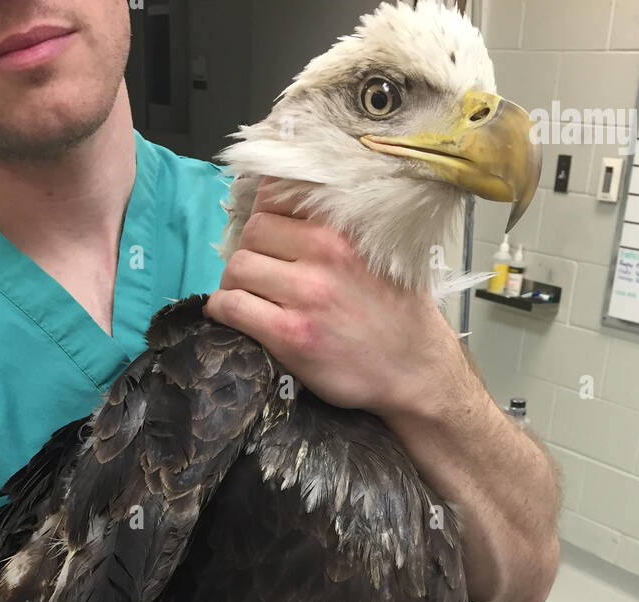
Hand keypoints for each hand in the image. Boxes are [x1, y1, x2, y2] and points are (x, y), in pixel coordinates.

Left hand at [204, 177, 458, 421]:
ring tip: (247, 297)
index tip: (268, 234)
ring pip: (236, 268)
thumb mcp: (384, 251)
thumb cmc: (399, 312)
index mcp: (344, 227)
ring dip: (234, 283)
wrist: (416, 370)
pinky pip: (232, 307)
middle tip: (258, 273)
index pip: (277, 194)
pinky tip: (232, 316)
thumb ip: (342, 227)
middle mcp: (324, 253)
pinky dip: (223, 310)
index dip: (264, 213)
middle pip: (252, 232)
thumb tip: (294, 209)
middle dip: (250, 251)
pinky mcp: (290, 334)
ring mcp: (305, 295)